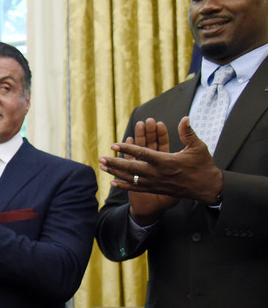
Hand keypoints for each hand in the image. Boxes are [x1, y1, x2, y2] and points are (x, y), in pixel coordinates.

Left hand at [101, 117, 222, 223]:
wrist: (207, 188)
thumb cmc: (203, 166)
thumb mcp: (198, 147)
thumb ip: (188, 133)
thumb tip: (185, 118)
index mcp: (166, 161)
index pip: (142, 154)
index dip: (127, 149)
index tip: (114, 145)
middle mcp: (158, 173)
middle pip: (131, 168)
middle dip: (115, 163)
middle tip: (100, 159)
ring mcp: (155, 183)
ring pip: (131, 178)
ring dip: (116, 172)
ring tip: (102, 167)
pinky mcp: (156, 189)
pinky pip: (137, 188)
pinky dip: (124, 185)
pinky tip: (113, 182)